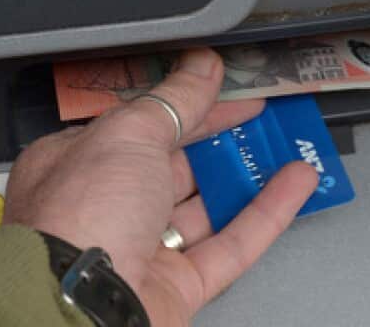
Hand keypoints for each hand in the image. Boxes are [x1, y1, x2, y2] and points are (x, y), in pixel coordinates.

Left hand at [4, 48, 319, 325]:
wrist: (80, 307)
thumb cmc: (79, 217)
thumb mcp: (128, 134)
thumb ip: (172, 99)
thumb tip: (200, 66)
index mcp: (76, 164)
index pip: (138, 126)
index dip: (184, 104)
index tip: (226, 89)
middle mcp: (104, 208)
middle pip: (172, 166)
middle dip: (220, 139)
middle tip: (263, 114)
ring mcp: (141, 251)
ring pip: (205, 207)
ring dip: (247, 175)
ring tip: (287, 144)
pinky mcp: (177, 288)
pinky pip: (229, 246)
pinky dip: (265, 214)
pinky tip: (294, 184)